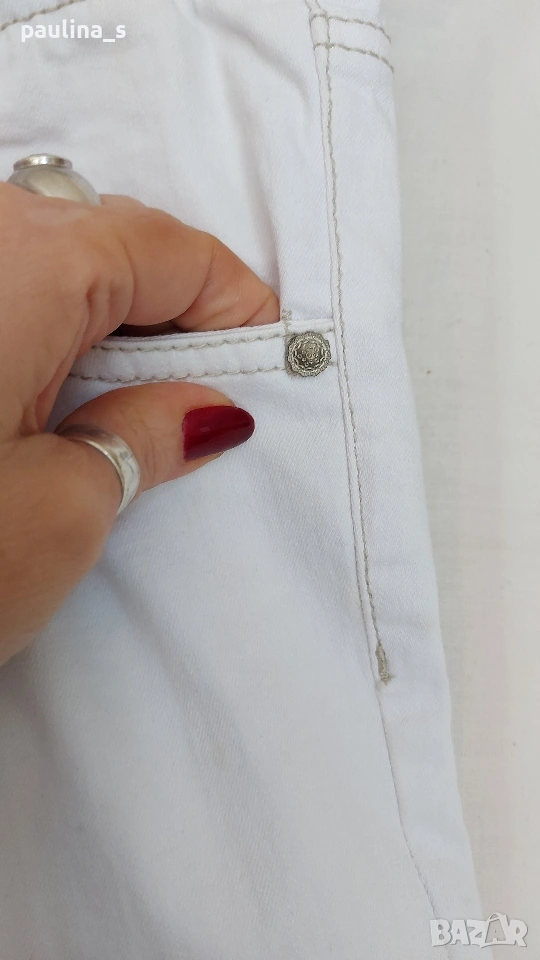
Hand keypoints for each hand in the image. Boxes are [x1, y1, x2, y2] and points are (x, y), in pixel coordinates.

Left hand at [0, 183, 278, 664]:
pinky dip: (39, 340)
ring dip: (100, 334)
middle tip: (199, 406)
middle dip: (170, 320)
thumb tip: (204, 412)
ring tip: (122, 422)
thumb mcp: (60, 512)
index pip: (172, 250)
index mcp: (22, 263)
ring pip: (47, 271)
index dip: (234, 307)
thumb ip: (148, 438)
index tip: (262, 365)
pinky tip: (46, 410)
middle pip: (108, 248)